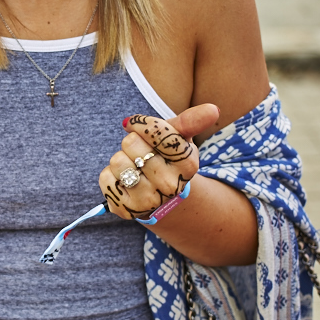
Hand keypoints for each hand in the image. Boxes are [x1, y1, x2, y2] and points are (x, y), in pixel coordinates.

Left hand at [99, 103, 218, 219]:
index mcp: (188, 164)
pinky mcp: (126, 210)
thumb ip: (192, 121)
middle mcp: (170, 186)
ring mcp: (148, 201)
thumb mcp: (180, 138)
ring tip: (134, 168)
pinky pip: (105, 178)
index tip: (139, 125)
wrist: (160, 197)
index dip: (141, 123)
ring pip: (117, 161)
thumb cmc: (167, 158)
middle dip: (132, 143)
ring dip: (121, 159)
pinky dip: (110, 175)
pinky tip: (124, 182)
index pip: (156, 130)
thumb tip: (213, 109)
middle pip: (131, 143)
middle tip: (141, 154)